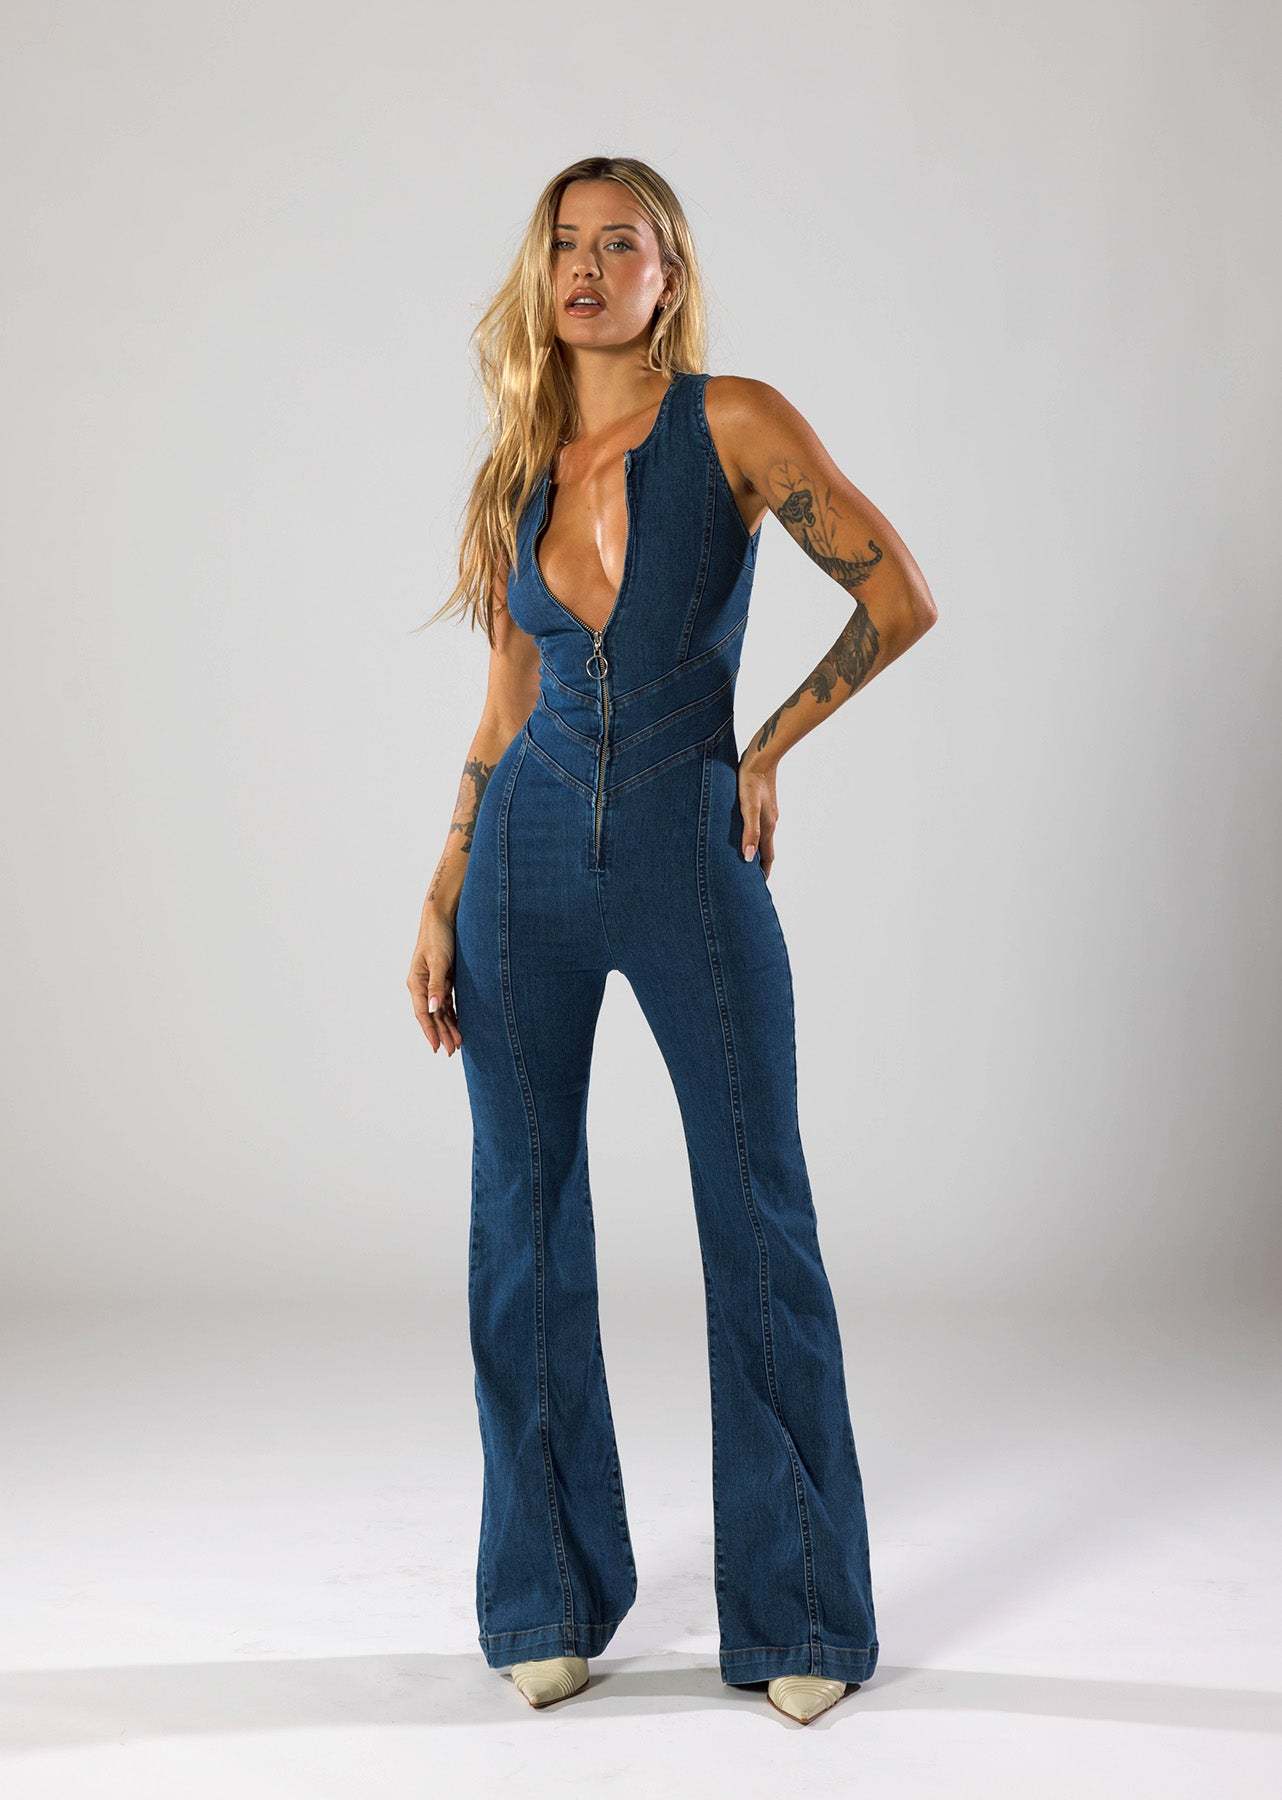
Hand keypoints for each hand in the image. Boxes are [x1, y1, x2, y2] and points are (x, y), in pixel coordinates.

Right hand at [408, 910, 461, 1055]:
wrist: (442, 916)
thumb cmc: (438, 936)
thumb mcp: (439, 961)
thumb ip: (437, 986)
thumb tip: (433, 1009)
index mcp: (416, 982)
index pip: (423, 1013)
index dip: (430, 1031)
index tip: (437, 1048)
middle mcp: (422, 985)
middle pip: (432, 1015)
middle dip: (442, 1033)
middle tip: (453, 1051)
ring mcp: (432, 982)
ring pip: (440, 1010)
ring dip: (448, 1026)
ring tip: (458, 1043)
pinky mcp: (443, 977)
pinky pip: (446, 1001)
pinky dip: (452, 1014)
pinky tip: (459, 1024)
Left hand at [737, 749, 779, 878]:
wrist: (762, 755)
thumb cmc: (751, 779)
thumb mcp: (748, 807)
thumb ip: (749, 832)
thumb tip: (749, 858)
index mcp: (768, 826)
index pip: (767, 857)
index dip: (762, 873)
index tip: (757, 889)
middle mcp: (770, 821)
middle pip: (766, 849)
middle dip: (759, 866)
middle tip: (749, 880)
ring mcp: (767, 812)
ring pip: (762, 837)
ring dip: (756, 851)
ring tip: (744, 860)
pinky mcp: (762, 802)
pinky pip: (758, 825)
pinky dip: (752, 836)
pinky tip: (743, 833)